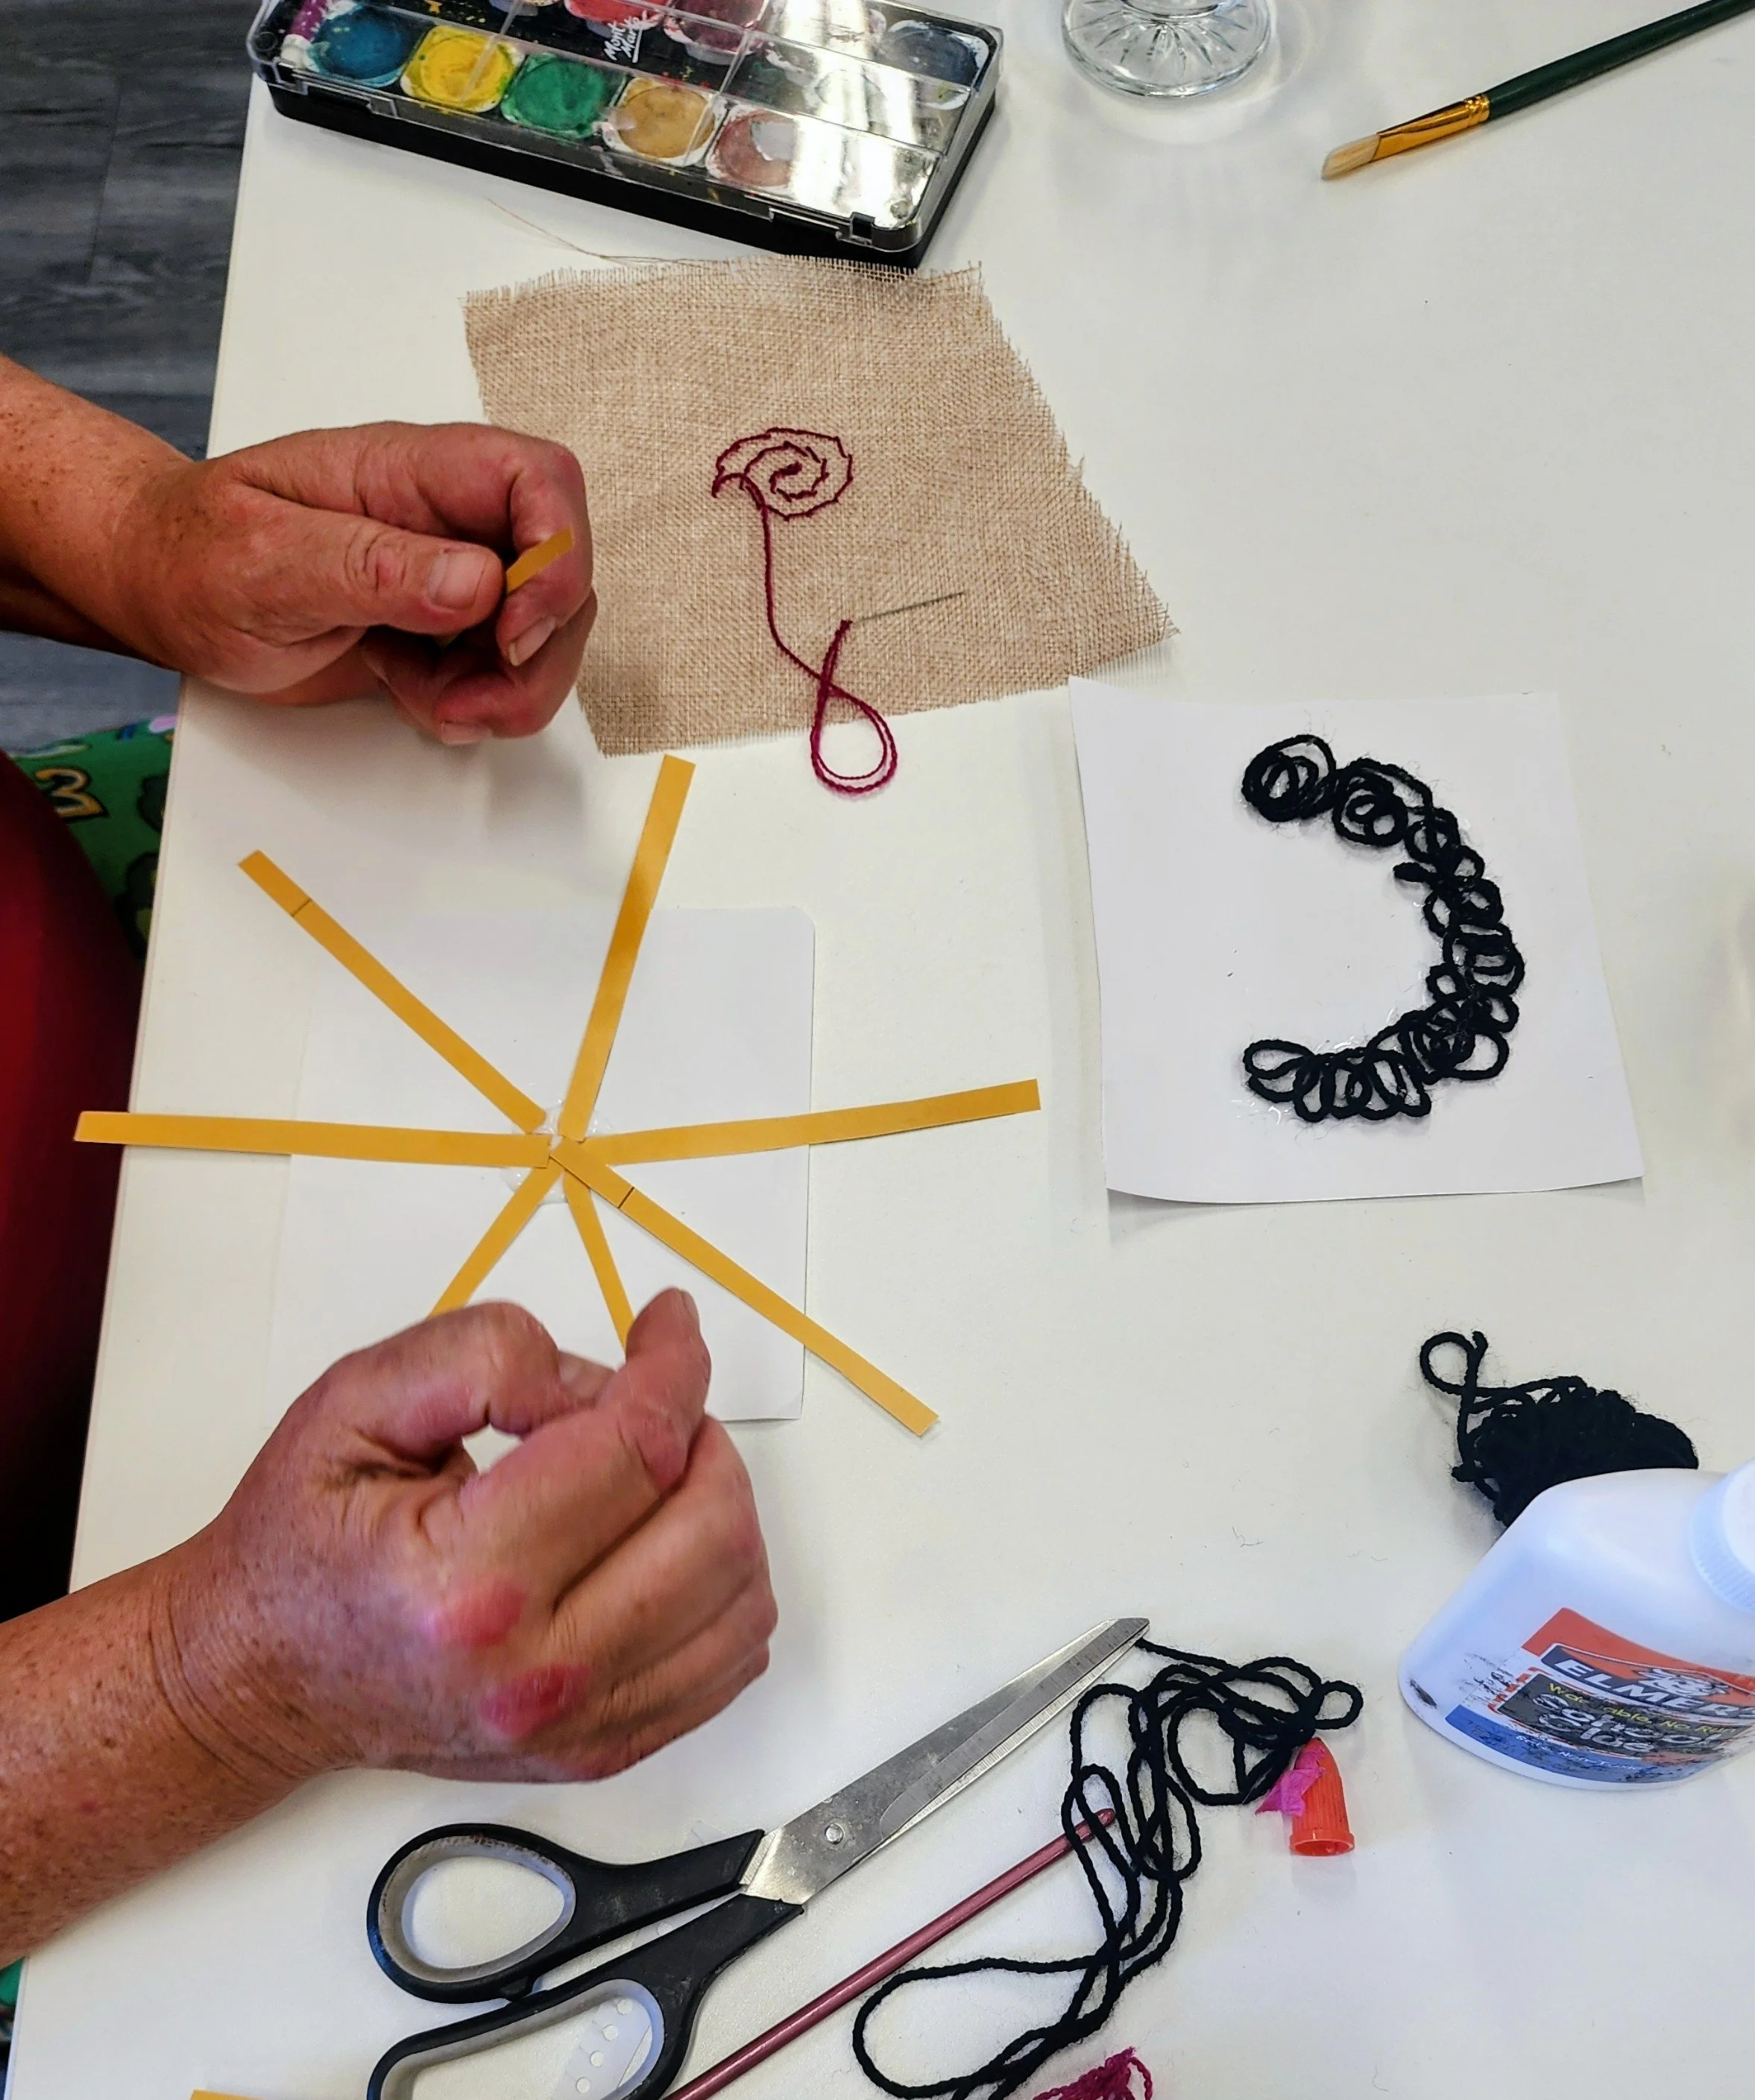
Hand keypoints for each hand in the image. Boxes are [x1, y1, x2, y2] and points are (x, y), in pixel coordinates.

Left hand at [115, 421, 595, 743]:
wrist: (160, 590)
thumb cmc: (191, 552)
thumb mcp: (264, 558)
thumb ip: (372, 567)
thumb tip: (477, 580)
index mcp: (408, 471)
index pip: (537, 479)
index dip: (555, 555)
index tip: (514, 629)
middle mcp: (444, 518)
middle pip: (560, 571)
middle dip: (537, 652)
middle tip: (472, 697)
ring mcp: (450, 576)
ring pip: (544, 632)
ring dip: (506, 688)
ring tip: (431, 700)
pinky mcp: (443, 629)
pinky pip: (504, 671)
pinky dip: (476, 703)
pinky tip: (414, 694)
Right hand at [163, 1293, 774, 1783]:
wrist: (262, 1676)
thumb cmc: (303, 1544)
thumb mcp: (355, 1403)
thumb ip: (481, 1357)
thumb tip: (597, 1378)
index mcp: (469, 1583)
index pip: (635, 1451)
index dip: (672, 1367)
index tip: (669, 1323)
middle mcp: (535, 1672)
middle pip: (711, 1526)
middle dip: (702, 1434)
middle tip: (651, 1401)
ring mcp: (576, 1724)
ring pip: (742, 1596)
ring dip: (721, 1506)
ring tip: (651, 1470)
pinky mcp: (602, 1748)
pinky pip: (731, 1661)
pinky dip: (728, 1585)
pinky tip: (666, 1540)